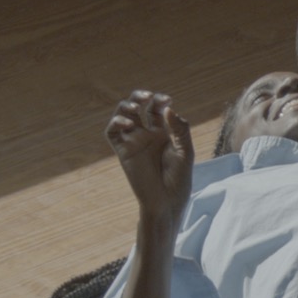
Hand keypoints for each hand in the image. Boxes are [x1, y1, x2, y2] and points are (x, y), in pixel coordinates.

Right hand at [106, 91, 194, 227]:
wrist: (167, 201)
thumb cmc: (179, 179)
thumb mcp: (185, 152)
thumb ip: (180, 130)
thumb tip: (168, 109)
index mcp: (164, 132)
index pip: (157, 108)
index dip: (160, 100)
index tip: (168, 100)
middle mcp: (147, 134)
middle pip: (138, 106)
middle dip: (141, 96)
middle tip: (150, 97)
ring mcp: (134, 141)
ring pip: (123, 115)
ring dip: (127, 105)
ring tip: (136, 106)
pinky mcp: (123, 151)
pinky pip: (112, 132)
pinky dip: (116, 122)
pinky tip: (129, 123)